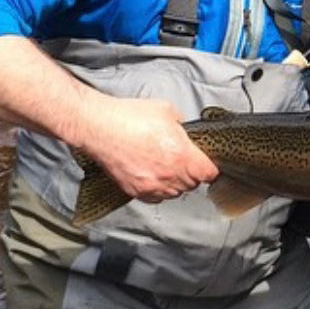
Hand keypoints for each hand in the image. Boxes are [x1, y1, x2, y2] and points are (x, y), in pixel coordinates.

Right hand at [77, 94, 217, 203]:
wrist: (100, 127)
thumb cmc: (130, 117)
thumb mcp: (167, 111)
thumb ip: (182, 126)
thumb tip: (185, 134)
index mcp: (182, 156)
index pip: (209, 173)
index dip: (209, 167)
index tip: (206, 163)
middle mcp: (169, 176)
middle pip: (192, 184)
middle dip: (191, 173)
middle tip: (182, 159)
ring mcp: (152, 186)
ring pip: (174, 193)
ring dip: (174, 182)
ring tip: (164, 165)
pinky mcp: (136, 191)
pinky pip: (155, 197)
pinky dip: (156, 188)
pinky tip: (150, 173)